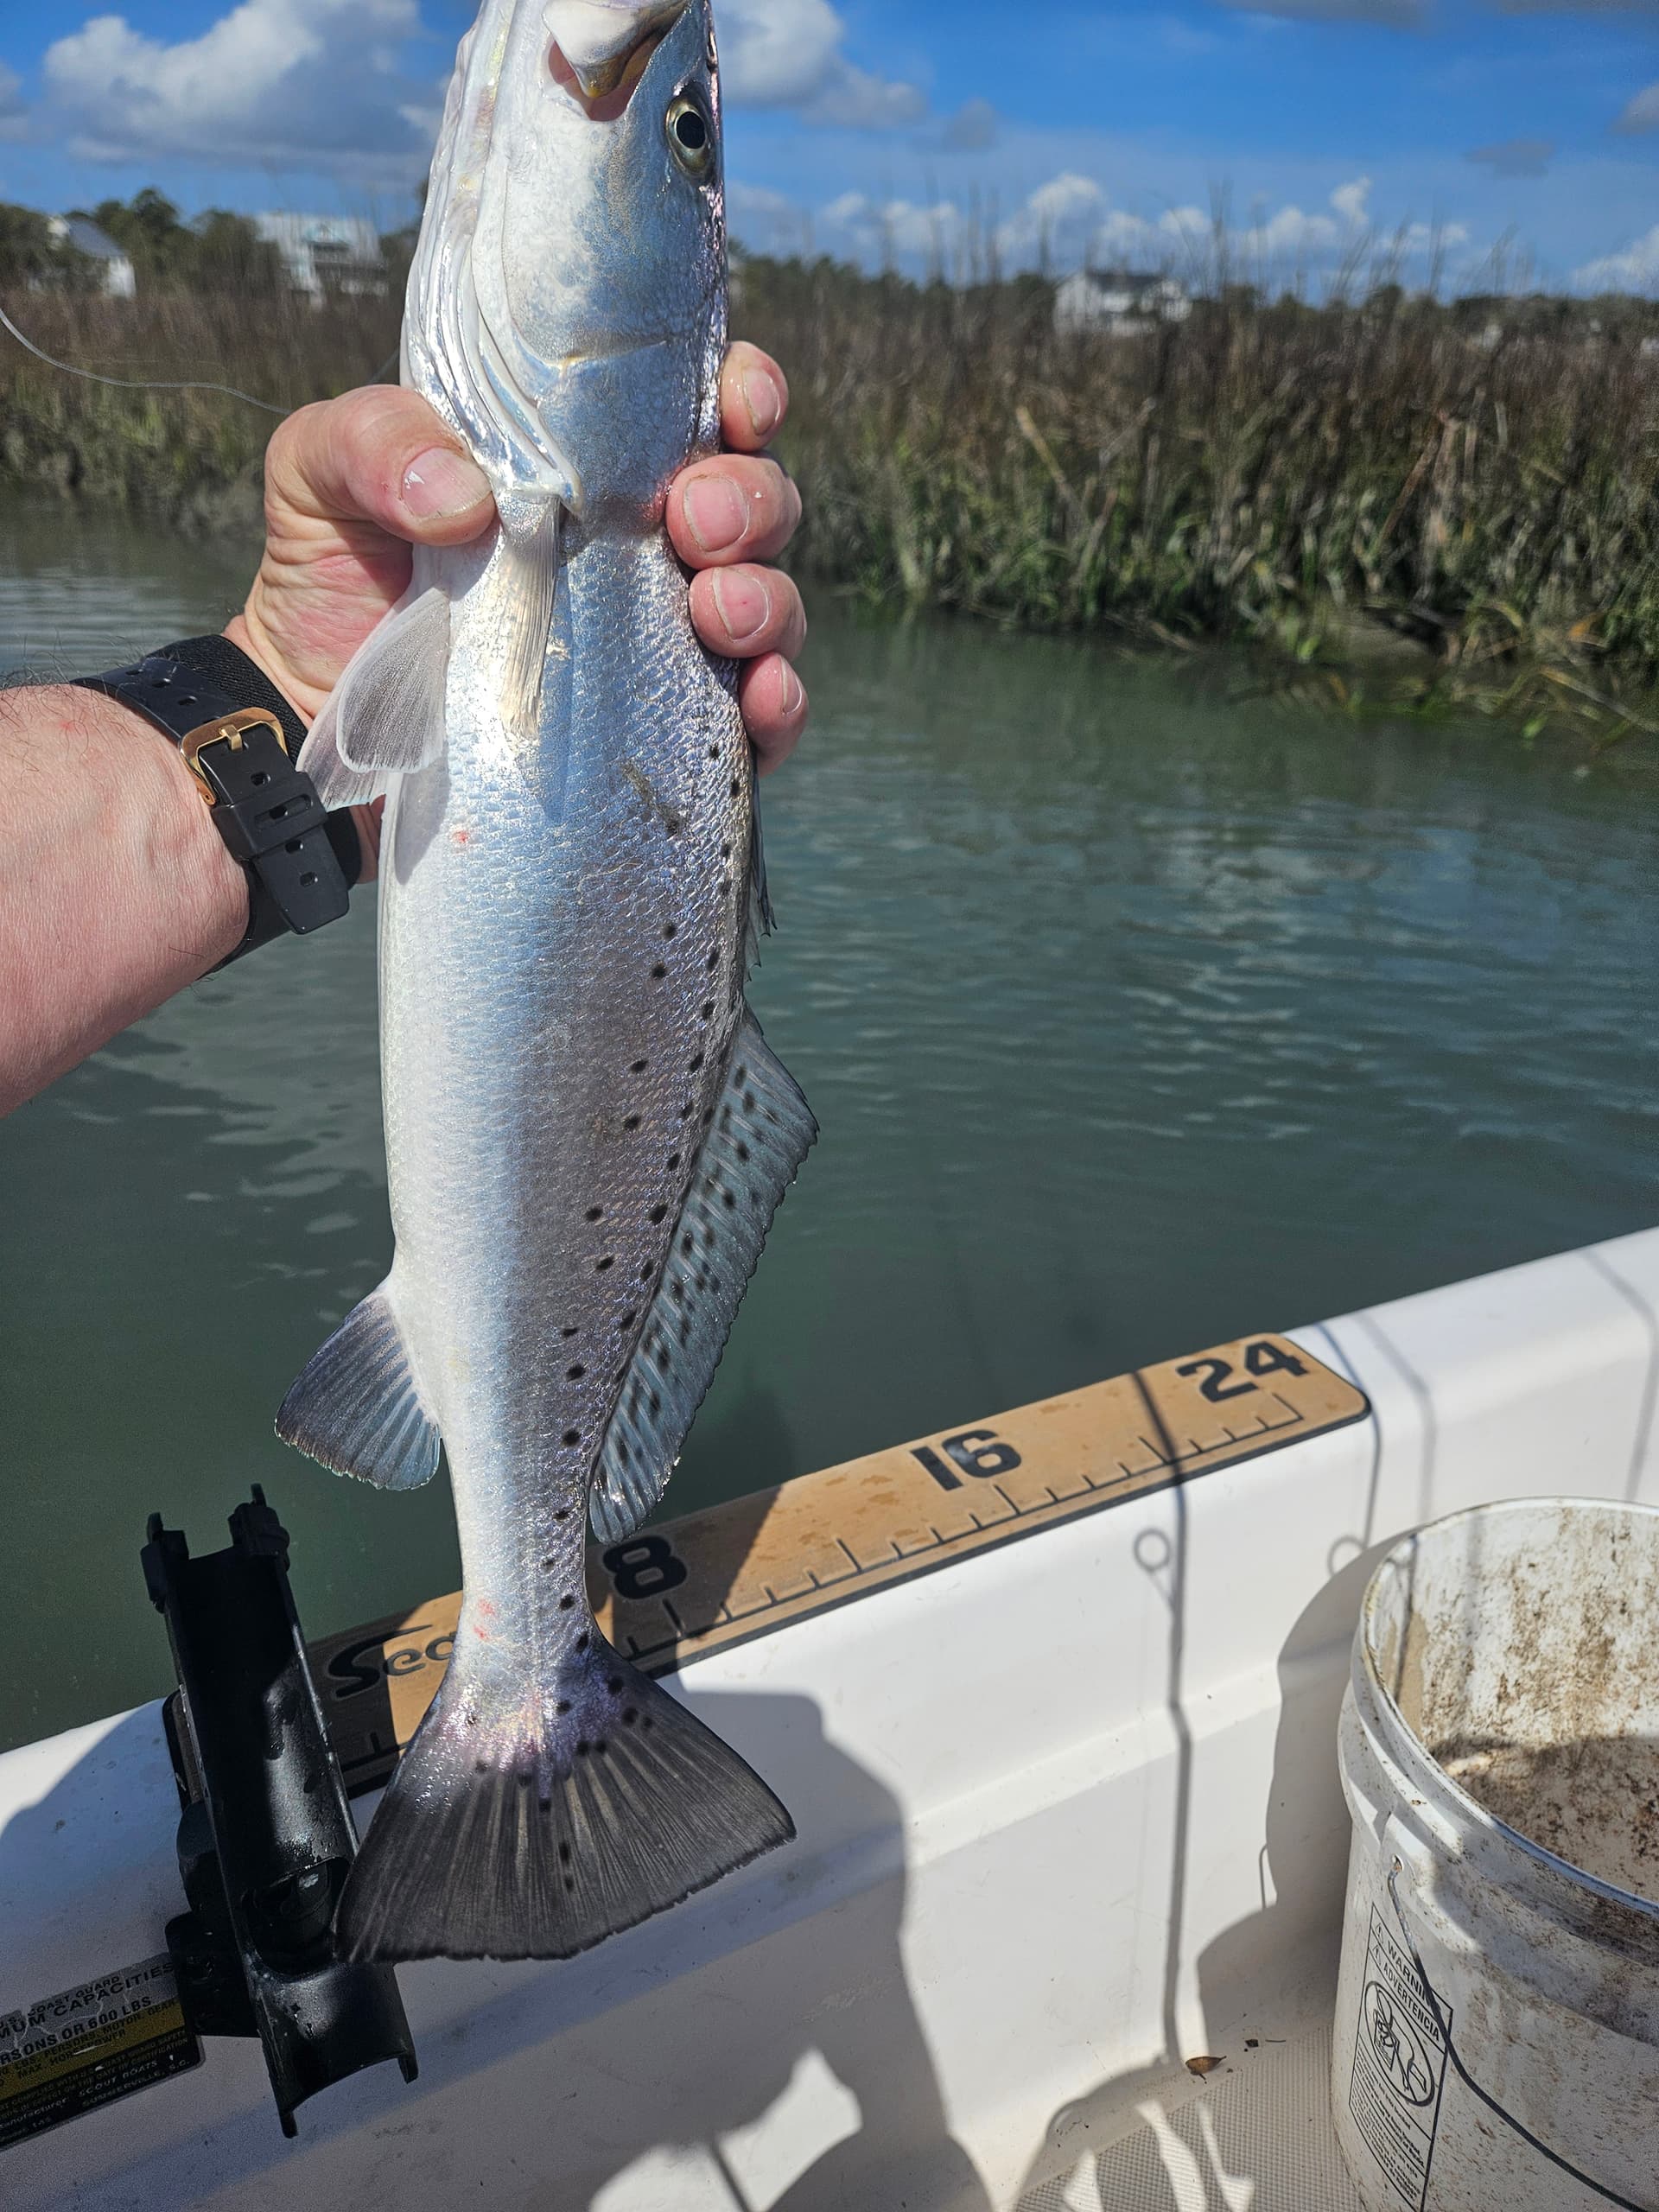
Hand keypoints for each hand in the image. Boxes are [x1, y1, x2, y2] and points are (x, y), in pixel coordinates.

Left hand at [228, 342, 808, 870]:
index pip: (700, 407)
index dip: (744, 393)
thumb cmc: (329, 575)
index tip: (733, 406)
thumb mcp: (320, 473)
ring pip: (771, 605)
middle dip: (750, 500)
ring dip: (767, 600)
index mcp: (590, 465)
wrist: (312, 719)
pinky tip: (758, 699)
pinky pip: (762, 721)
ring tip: (715, 613)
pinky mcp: (665, 738)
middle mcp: (644, 548)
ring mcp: (664, 645)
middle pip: (756, 502)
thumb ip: (376, 441)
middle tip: (691, 521)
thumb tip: (465, 495)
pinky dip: (780, 706)